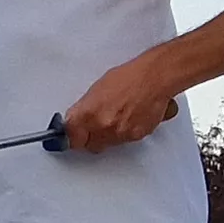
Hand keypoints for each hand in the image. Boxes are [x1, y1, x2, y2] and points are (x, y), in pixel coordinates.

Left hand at [58, 61, 177, 151]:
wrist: (154, 79)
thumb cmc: (129, 77)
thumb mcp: (96, 89)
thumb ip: (85, 108)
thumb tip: (78, 118)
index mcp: (88, 113)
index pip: (71, 138)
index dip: (71, 137)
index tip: (69, 137)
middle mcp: (103, 127)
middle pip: (89, 145)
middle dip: (90, 137)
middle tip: (94, 125)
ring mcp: (120, 134)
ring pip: (107, 144)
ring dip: (108, 135)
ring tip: (117, 115)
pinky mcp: (136, 137)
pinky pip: (125, 141)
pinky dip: (125, 133)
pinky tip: (129, 118)